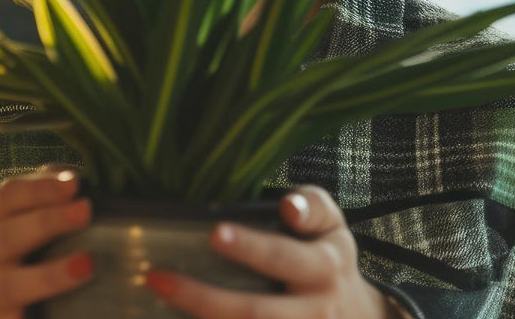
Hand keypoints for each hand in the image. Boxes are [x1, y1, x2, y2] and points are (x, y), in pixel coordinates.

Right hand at [0, 164, 95, 318]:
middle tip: (85, 210)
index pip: (10, 197)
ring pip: (8, 284)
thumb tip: (96, 192)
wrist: (16, 312)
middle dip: (46, 221)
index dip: (39, 187)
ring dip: (49, 275)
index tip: (74, 182)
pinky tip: (66, 300)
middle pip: (6, 234)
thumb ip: (65, 217)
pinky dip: (36, 306)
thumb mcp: (49, 238)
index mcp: (2, 225)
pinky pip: (10, 313)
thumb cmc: (36, 270)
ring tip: (86, 265)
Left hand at [141, 185, 394, 317]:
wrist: (356, 314)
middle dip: (204, 298)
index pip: (283, 257)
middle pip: (255, 312)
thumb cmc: (326, 254)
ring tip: (158, 298)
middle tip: (158, 278)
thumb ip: (312, 206)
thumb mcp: (331, 224)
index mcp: (324, 268)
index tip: (215, 233)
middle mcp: (312, 311)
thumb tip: (289, 205)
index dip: (251, 248)